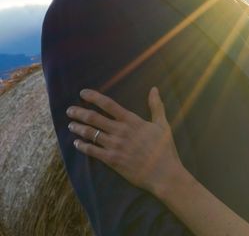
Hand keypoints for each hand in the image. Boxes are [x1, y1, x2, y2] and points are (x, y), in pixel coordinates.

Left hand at [67, 87, 183, 196]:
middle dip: (80, 112)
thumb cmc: (164, 148)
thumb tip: (154, 88)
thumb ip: (156, 106)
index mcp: (132, 120)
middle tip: (69, 110)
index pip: (109, 104)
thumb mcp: (162, 124)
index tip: (82, 92)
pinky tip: (76, 143)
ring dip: (78, 128)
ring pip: (91, 133)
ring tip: (70, 124)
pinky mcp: (112, 160)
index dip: (94, 97)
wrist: (163, 172)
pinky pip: (92, 151)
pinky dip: (82, 146)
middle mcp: (121, 131)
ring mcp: (115, 146)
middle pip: (94, 118)